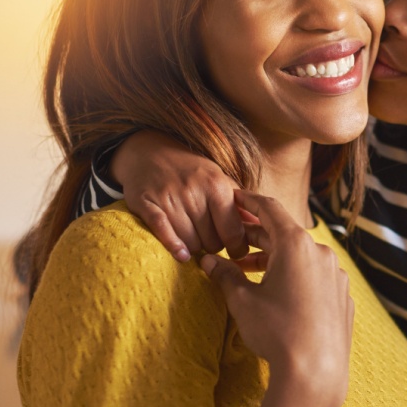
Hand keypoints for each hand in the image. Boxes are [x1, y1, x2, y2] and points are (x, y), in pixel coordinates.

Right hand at [114, 131, 248, 261]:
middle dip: (214, 247)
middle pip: (212, 241)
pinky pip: (163, 232)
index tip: (237, 252)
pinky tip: (181, 254)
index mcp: (216, 185)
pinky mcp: (146, 204)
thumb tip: (260, 226)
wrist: (150, 152)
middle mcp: (193, 191)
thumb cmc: (191, 171)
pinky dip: (173, 246)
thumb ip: (240, 204)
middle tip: (211, 241)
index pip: (233, 230)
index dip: (237, 247)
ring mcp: (169, 198)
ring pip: (190, 242)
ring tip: (195, 239)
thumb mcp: (219, 179)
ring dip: (194, 247)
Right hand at [200, 191, 352, 406]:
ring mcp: (336, 275)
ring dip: (276, 259)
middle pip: (285, 235)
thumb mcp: (243, 301)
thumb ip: (225, 275)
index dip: (250, 202)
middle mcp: (321, 253)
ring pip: (302, 258)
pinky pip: (316, 278)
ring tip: (248, 271)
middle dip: (257, 238)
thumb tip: (208, 262)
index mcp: (296, 245)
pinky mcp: (343, 297)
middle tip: (233, 241)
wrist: (315, 371)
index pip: (270, 210)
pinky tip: (279, 293)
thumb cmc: (276, 331)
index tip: (236, 197)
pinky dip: (296, 278)